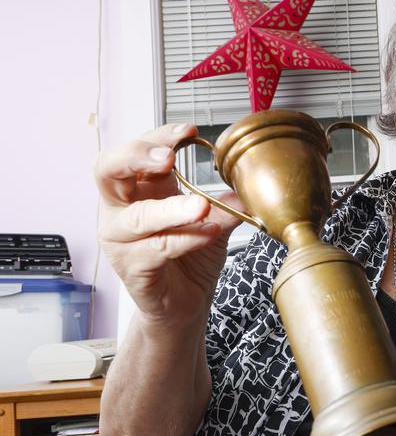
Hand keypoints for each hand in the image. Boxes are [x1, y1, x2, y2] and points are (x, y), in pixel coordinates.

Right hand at [95, 123, 241, 330]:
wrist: (185, 305)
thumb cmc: (191, 257)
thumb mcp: (214, 221)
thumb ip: (226, 202)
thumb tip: (247, 186)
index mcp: (140, 189)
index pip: (137, 150)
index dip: (158, 137)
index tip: (188, 131)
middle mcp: (122, 210)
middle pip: (107, 170)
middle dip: (136, 157)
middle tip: (168, 159)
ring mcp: (122, 240)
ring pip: (137, 217)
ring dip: (171, 209)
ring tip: (201, 206)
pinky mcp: (132, 268)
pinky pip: (156, 249)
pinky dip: (184, 239)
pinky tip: (207, 233)